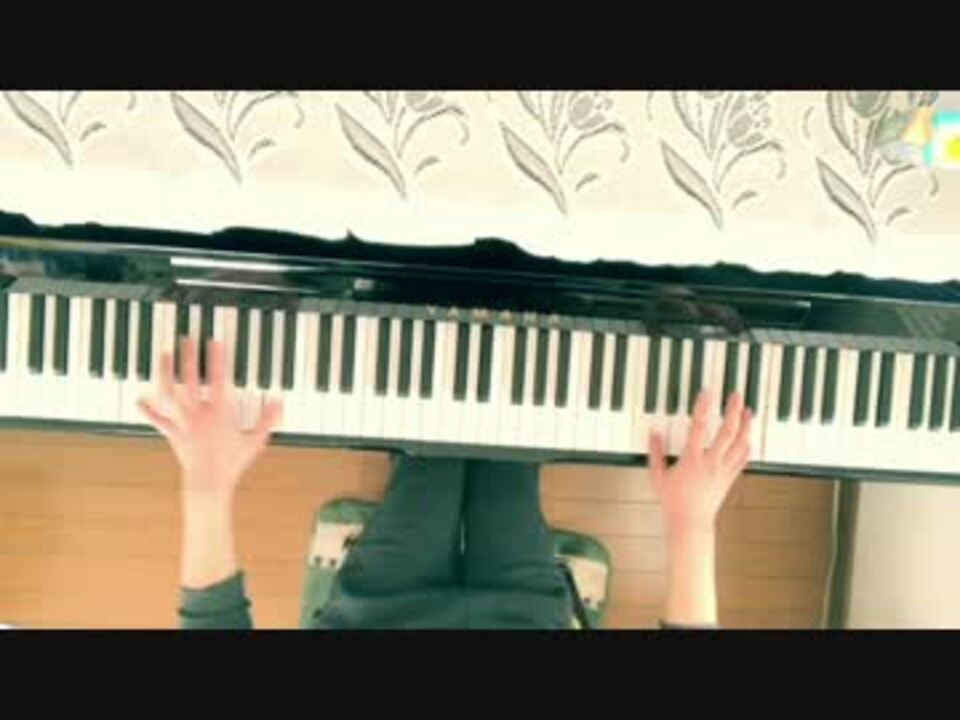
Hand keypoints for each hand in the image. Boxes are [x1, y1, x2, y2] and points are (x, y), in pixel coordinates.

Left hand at [137, 337, 282, 497]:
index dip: (217, 359)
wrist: (209, 483)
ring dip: (165, 374)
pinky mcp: (174, 433)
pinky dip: (148, 410)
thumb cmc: (232, 463)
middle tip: (185, 339)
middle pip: (190, 380)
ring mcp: (184, 422)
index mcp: (220, 412)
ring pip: (171, 393)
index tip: (215, 342)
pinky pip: (159, 420)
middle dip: (188, 358)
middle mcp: (199, 413)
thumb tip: (278, 402)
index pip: (218, 379)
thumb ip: (267, 419)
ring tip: (164, 356)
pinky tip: (139, 400)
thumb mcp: (256, 440)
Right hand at [648, 389, 751, 535]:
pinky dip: (747, 446)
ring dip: (746, 426)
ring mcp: (723, 470)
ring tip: (748, 412)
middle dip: (733, 410)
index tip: (706, 394)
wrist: (690, 522)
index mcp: (692, 459)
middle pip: (727, 431)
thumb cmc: (673, 502)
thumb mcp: (657, 475)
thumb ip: (656, 452)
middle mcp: (711, 462)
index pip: (699, 427)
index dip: (703, 407)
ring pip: (740, 444)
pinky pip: (742, 459)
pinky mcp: (729, 478)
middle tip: (735, 396)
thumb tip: (654, 433)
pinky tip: (749, 438)